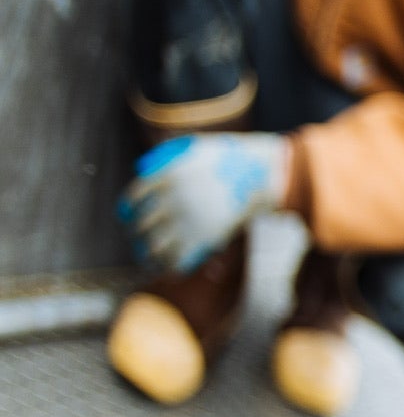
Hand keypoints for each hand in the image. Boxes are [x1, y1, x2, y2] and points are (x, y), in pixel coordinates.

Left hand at [119, 133, 286, 271]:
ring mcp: (188, 219)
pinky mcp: (204, 236)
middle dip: (137, 233)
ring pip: (155, 244)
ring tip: (149, 258)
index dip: (129, 207)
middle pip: (143, 222)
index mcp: (168, 175)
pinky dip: (170, 265)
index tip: (127, 214)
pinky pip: (179, 256)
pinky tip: (168, 268)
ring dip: (148, 253)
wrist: (263, 174)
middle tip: (139, 238)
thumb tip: (152, 166)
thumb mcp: (198, 148)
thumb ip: (173, 156)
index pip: (136, 195)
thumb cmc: (234, 159)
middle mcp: (173, 198)